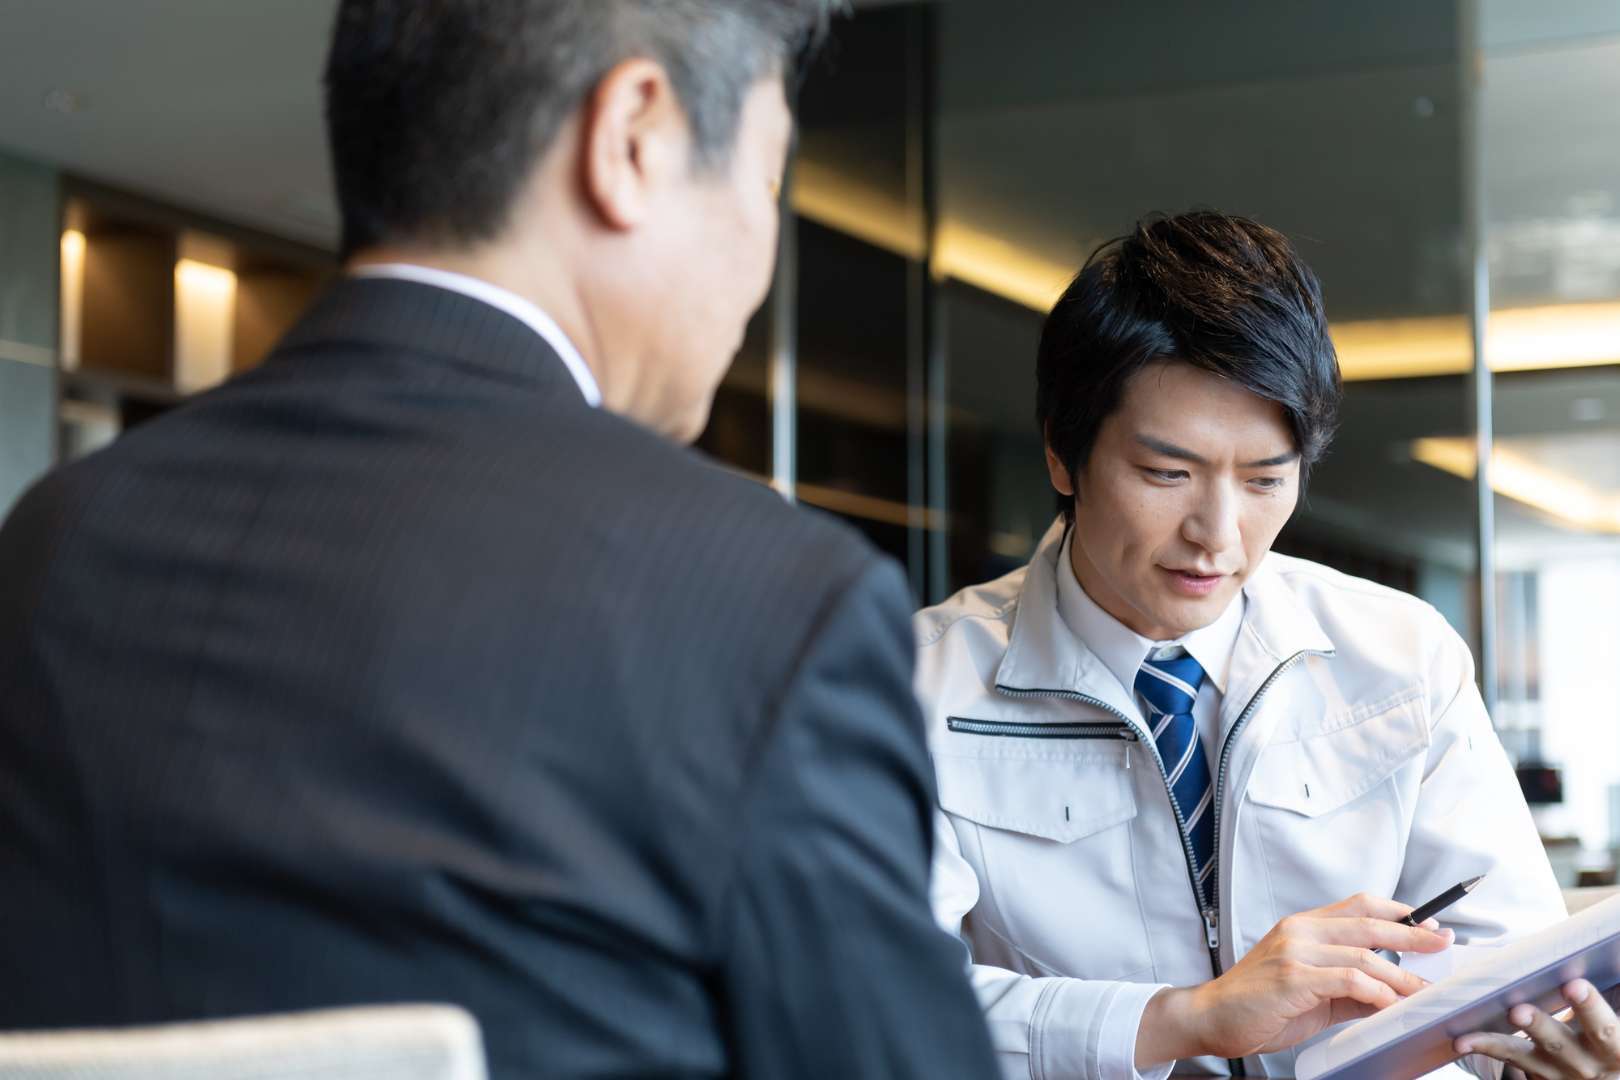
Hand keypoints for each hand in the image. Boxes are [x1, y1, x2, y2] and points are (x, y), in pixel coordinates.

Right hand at [1136, 892, 1452, 1067]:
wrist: (1212, 1017)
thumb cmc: (1259, 1004)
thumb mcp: (1311, 992)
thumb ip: (1347, 987)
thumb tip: (1390, 993)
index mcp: (1303, 926)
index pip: (1359, 905)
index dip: (1399, 912)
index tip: (1431, 924)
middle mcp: (1300, 931)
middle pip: (1369, 923)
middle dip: (1413, 934)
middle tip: (1444, 943)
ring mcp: (1295, 952)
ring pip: (1364, 954)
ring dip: (1402, 975)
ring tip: (1425, 991)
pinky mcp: (1293, 978)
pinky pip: (1348, 980)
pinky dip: (1377, 991)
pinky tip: (1391, 1003)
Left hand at [1455, 980, 1619, 1078]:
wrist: (1608, 1075)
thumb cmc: (1613, 1038)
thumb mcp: (1618, 1017)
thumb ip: (1615, 990)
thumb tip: (1610, 950)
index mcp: (1616, 1049)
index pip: (1605, 1029)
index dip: (1591, 1008)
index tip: (1574, 985)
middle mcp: (1589, 1066)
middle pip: (1561, 1046)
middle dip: (1539, 1026)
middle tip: (1517, 1010)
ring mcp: (1561, 1075)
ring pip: (1526, 1058)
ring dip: (1498, 1044)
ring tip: (1470, 1036)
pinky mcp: (1540, 1078)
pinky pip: (1509, 1062)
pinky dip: (1485, 1048)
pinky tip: (1461, 1040)